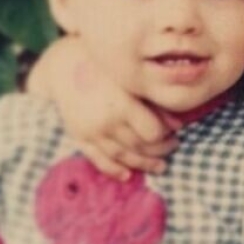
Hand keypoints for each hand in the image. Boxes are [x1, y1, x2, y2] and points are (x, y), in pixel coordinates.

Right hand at [29, 38, 179, 178]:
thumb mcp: (131, 82)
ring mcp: (91, 132)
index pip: (152, 133)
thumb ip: (153, 104)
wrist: (66, 67)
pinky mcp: (80, 137)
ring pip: (122, 156)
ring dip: (143, 164)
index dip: (166, 136)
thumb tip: (178, 126)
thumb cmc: (105, 70)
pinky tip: (128, 175)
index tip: (175, 132)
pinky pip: (98, 160)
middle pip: (139, 146)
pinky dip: (114, 170)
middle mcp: (106, 122)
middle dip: (159, 151)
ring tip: (159, 166)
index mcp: (121, 105)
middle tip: (173, 147)